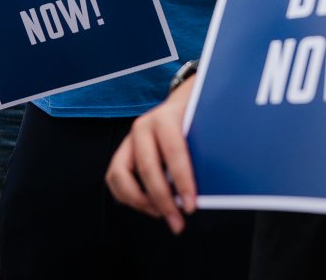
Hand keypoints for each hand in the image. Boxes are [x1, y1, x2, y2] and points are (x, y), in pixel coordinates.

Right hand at [106, 75, 197, 233]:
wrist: (180, 104)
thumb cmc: (195, 120)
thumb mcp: (203, 129)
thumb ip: (203, 153)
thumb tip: (210, 190)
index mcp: (166, 117)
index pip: (173, 152)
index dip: (182, 182)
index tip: (191, 206)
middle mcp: (142, 127)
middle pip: (146, 168)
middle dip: (162, 200)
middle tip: (177, 222)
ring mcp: (129, 139)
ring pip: (120, 175)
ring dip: (139, 201)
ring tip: (161, 214)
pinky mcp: (123, 152)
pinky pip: (115, 179)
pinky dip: (129, 198)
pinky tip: (150, 206)